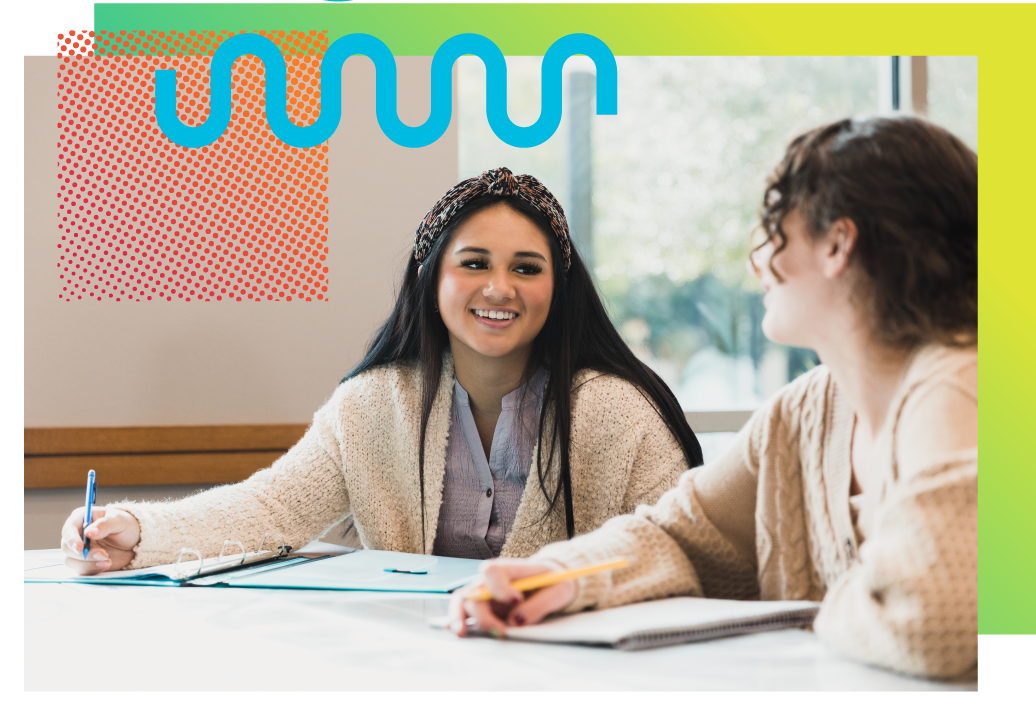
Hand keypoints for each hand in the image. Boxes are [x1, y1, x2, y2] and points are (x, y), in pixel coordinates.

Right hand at [60, 506, 140, 574]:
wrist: (135, 541)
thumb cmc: (126, 525)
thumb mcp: (119, 520)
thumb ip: (105, 525)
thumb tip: (89, 532)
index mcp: (81, 518)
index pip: (68, 529)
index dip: (71, 539)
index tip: (80, 548)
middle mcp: (77, 534)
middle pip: (67, 547)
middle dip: (83, 554)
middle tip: (103, 554)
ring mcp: (79, 550)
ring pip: (72, 561)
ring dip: (88, 563)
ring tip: (108, 560)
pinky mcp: (85, 562)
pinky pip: (81, 570)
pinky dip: (92, 569)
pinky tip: (106, 564)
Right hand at [447, 558, 577, 637]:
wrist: (553, 585)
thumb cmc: (554, 583)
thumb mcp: (558, 590)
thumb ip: (539, 605)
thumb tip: (516, 621)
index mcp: (509, 568)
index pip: (492, 572)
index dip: (500, 588)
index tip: (516, 601)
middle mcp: (492, 580)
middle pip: (475, 592)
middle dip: (483, 614)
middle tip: (500, 631)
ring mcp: (486, 594)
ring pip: (464, 601)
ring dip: (459, 616)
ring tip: (461, 632)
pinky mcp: (486, 609)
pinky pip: (465, 612)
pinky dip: (458, 620)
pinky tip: (457, 630)